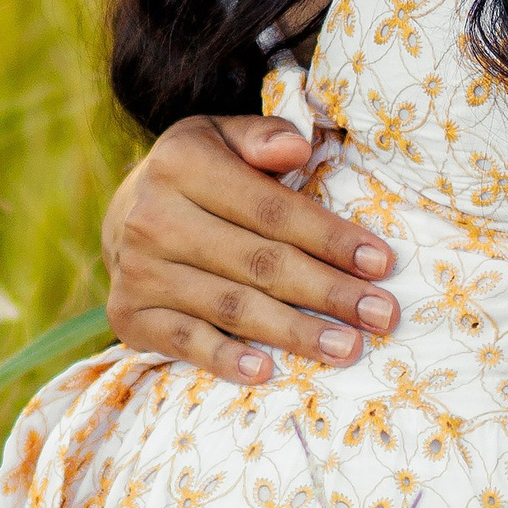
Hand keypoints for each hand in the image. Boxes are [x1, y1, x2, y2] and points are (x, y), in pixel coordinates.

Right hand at [101, 113, 396, 386]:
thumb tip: (296, 149)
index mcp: (181, 163)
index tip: (381, 263)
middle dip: (328, 292)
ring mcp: (138, 271)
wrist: (125, 216)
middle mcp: (153, 218)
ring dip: (295, 332)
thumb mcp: (222, 136)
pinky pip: (185, 342)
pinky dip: (224, 359)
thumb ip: (262, 137)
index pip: (271, 209)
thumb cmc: (198, 175)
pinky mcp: (129, 315)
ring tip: (348, 348)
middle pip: (259, 263)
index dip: (330, 238)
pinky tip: (266, 371)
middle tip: (382, 315)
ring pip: (231, 307)